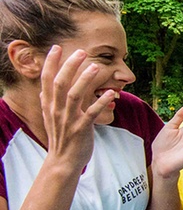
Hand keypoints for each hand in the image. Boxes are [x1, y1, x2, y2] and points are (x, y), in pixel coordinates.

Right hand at [40, 46, 114, 170]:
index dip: (50, 63)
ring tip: (95, 66)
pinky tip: (111, 93)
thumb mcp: (50, 119)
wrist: (63, 162)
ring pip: (74, 95)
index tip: (56, 48)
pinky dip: (101, 102)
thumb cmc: (60, 138)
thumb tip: (43, 91)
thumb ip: (48, 104)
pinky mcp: (81, 129)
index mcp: (49, 106)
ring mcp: (68, 120)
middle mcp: (56, 110)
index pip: (46, 80)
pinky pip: (91, 113)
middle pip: (60, 83)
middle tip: (80, 51)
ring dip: (85, 80)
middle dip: (69, 66)